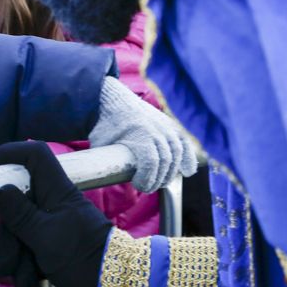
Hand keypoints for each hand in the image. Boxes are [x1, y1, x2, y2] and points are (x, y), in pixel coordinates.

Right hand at [0, 141, 111, 286]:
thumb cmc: (86, 262)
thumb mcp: (46, 239)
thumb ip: (18, 213)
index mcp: (58, 191)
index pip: (34, 155)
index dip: (7, 153)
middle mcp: (55, 204)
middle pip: (17, 204)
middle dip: (8, 237)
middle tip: (5, 266)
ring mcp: (54, 225)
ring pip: (20, 231)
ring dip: (17, 259)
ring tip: (26, 283)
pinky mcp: (54, 245)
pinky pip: (30, 249)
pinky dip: (27, 269)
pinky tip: (32, 286)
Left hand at [88, 76, 196, 192]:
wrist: (115, 99)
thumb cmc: (106, 124)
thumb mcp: (99, 141)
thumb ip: (100, 159)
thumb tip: (97, 180)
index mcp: (139, 134)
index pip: (151, 163)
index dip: (147, 179)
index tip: (139, 185)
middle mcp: (156, 130)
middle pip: (165, 162)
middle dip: (158, 179)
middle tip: (148, 187)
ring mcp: (165, 126)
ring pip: (176, 154)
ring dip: (170, 172)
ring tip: (160, 182)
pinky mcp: (170, 125)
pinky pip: (184, 143)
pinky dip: (189, 158)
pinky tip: (187, 172)